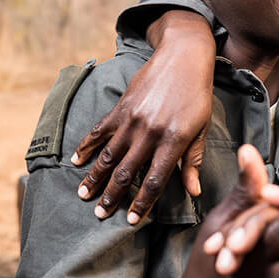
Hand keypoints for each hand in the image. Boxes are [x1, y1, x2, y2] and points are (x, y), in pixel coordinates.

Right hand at [73, 10, 215, 223]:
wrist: (183, 57)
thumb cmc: (197, 95)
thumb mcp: (201, 129)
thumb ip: (193, 161)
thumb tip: (193, 193)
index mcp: (173, 142)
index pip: (154, 180)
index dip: (141, 203)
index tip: (131, 220)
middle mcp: (150, 133)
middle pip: (126, 172)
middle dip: (112, 196)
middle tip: (99, 214)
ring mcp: (132, 120)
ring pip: (108, 155)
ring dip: (94, 177)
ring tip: (83, 194)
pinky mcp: (121, 107)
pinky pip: (100, 131)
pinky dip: (86, 147)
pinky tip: (77, 161)